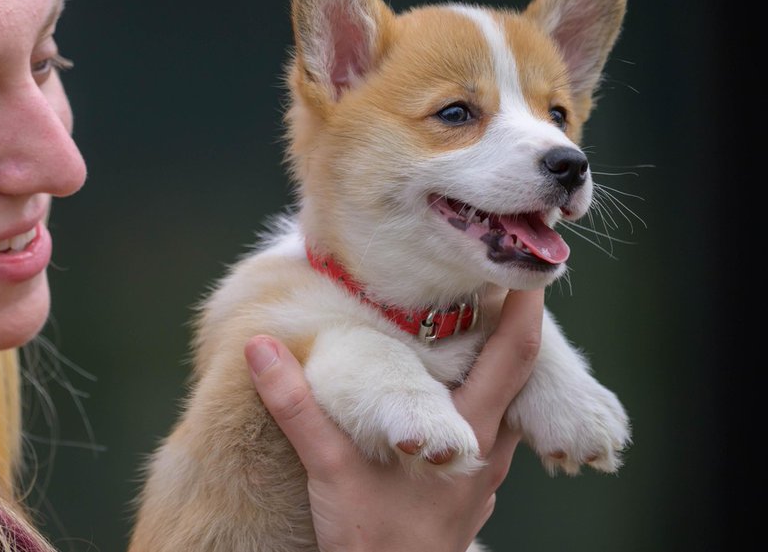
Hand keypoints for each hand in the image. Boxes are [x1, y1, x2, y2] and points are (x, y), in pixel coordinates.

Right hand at [245, 289, 543, 551]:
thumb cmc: (372, 542)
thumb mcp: (329, 470)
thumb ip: (296, 406)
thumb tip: (262, 346)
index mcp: (467, 432)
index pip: (516, 357)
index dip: (528, 310)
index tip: (528, 267)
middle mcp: (488, 449)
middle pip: (524, 373)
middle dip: (518, 324)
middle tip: (500, 280)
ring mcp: (484, 475)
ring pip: (510, 404)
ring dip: (501, 364)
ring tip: (478, 327)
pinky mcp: (471, 494)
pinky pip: (492, 432)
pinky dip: (483, 399)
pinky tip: (453, 394)